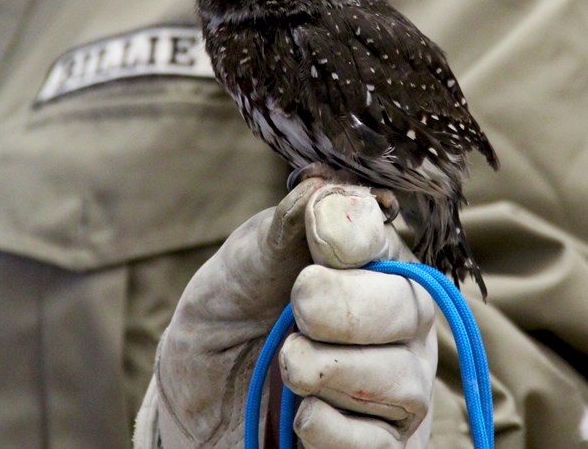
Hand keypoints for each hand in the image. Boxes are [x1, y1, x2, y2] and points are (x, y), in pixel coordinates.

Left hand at [136, 180, 435, 447]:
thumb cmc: (232, 309)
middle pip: (410, 308)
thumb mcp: (246, 258)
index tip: (317, 247)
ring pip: (403, 382)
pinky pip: (378, 444)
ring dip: (326, 372)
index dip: (352, 238)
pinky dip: (326, 428)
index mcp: (370, 260)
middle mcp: (399, 318)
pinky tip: (299, 413)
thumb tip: (326, 189)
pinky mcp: (387, 443)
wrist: (201, 391)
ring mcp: (399, 383)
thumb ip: (287, 224)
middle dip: (343, 309)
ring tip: (288, 362)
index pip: (389, 237)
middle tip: (297, 309)